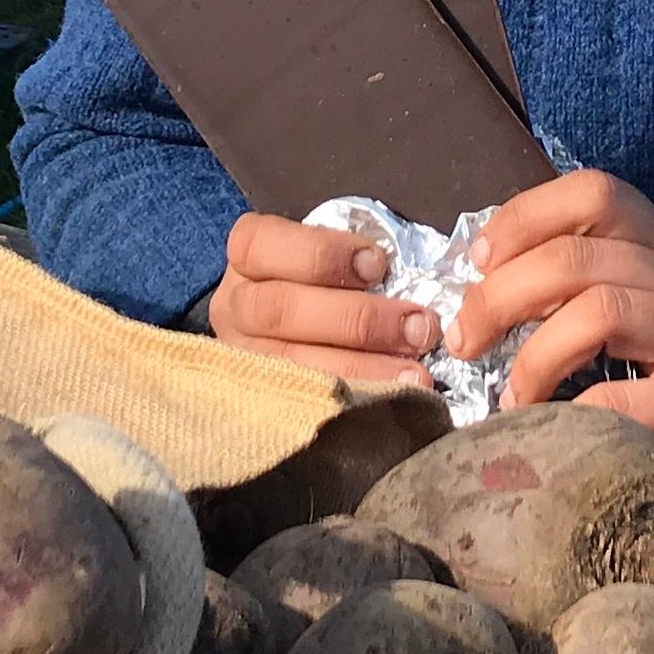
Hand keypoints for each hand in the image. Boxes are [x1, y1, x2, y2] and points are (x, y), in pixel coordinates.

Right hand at [205, 213, 439, 386]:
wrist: (277, 337)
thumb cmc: (315, 288)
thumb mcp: (321, 258)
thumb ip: (350, 260)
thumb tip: (414, 276)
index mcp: (247, 260)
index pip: (262, 245)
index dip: (322, 254)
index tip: (377, 264)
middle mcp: (235, 309)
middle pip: (281, 310)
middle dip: (358, 319)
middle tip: (418, 327)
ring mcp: (242, 359)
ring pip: (290, 364)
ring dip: (362, 369)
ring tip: (415, 373)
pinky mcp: (259, 401)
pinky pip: (300, 408)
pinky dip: (352, 404)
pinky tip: (391, 402)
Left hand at [457, 171, 653, 552]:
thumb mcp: (629, 327)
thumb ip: (575, 292)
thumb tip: (480, 281)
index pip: (594, 194)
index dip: (524, 218)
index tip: (476, 263)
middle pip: (577, 257)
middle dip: (500, 297)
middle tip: (465, 343)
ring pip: (600, 312)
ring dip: (534, 358)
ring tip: (512, 398)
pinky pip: (625, 396)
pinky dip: (573, 414)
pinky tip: (553, 433)